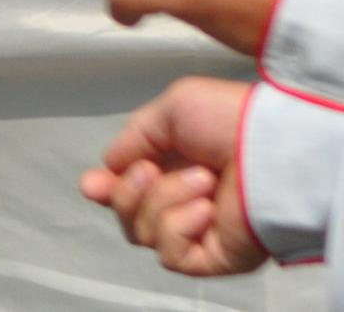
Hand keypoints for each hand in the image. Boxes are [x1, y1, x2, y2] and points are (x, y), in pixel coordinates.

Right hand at [80, 78, 265, 277]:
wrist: (272, 147)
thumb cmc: (231, 120)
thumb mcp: (170, 110)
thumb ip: (132, 139)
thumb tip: (108, 170)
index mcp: (172, 167)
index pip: (125, 191)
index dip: (105, 190)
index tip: (94, 185)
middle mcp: (182, 201)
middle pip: (125, 216)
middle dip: (127, 193)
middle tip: (151, 169)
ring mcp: (198, 230)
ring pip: (142, 234)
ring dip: (163, 202)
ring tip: (203, 181)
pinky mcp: (213, 256)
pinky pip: (171, 255)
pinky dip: (177, 229)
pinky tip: (204, 209)